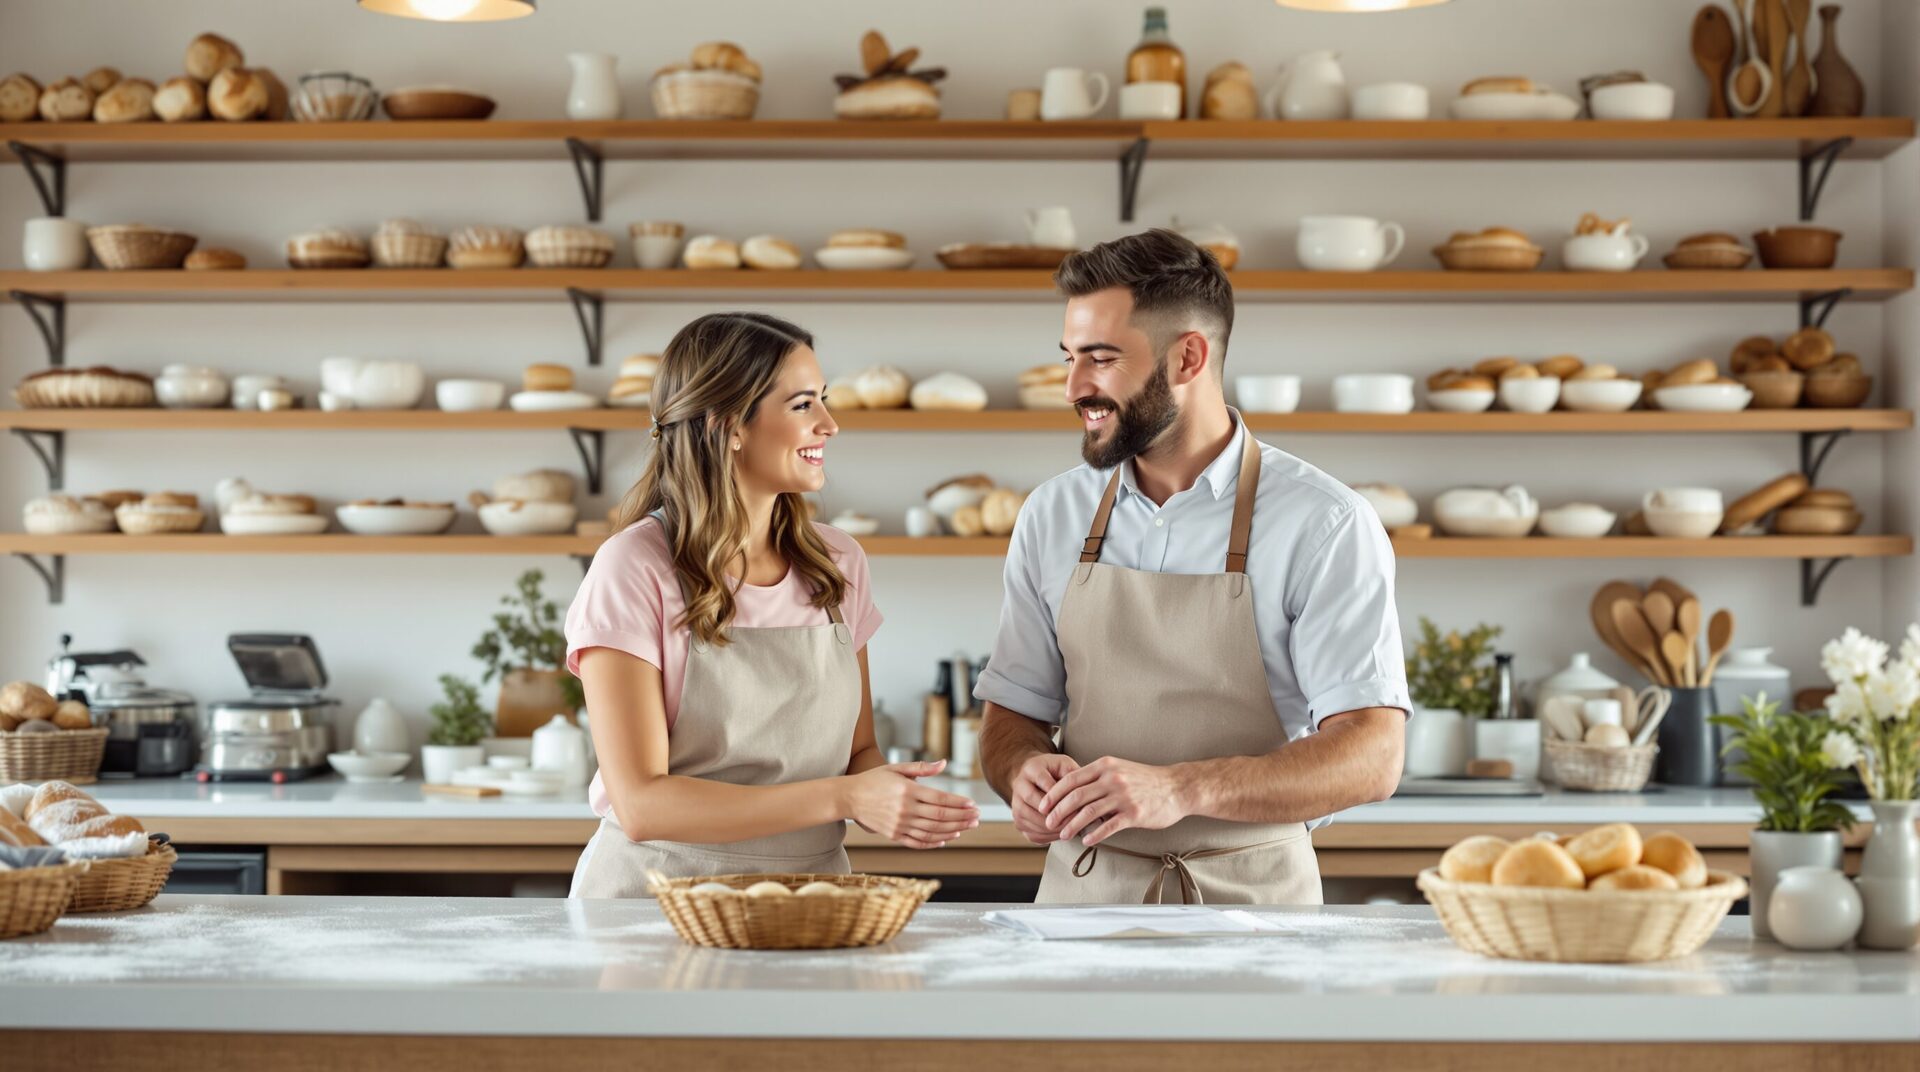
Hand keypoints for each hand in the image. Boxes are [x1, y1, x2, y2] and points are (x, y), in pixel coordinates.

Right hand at [843, 760, 978, 849]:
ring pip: (932, 831)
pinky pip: (918, 842)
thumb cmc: (874, 779)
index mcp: (908, 791)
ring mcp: (900, 824)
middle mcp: (905, 809)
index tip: (973, 804)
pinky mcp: (894, 835)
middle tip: (977, 817)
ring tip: (967, 828)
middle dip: (962, 818)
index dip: (959, 803)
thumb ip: (922, 768)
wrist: (849, 797)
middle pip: (940, 817)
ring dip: (953, 830)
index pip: (940, 799)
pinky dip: (934, 842)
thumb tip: (944, 763)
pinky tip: (947, 839)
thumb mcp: (897, 768)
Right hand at [1008, 752, 1079, 845]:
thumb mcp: (1064, 764)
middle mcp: (1019, 787)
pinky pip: (1034, 834)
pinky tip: (1062, 833)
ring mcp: (1016, 806)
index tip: (1078, 805)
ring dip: (1056, 828)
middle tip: (1077, 821)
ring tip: (1073, 828)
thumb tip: (1085, 792)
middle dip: (1060, 816)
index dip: (1061, 797)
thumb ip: (1073, 774)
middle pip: (1038, 806)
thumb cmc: (1052, 771)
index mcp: (1031, 769)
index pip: (1045, 783)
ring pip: (1035, 822)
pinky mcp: (1018, 822)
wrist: (1031, 778)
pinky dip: (1050, 837)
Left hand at [1040, 756, 1187, 846]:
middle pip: (1075, 796)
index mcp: (1105, 766)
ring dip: (1072, 826)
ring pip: (1088, 812)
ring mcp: (1123, 796)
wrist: (1177, 787)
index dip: (1053, 794)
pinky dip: (1094, 835)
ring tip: (1063, 835)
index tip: (1043, 806)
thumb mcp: (1120, 769)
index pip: (1071, 779)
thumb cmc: (1146, 780)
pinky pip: (1108, 826)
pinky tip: (1086, 841)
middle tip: (1048, 823)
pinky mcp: (1134, 813)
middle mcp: (1112, 779)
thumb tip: (1073, 791)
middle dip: (1057, 812)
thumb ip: (1098, 777)